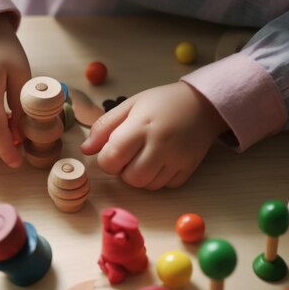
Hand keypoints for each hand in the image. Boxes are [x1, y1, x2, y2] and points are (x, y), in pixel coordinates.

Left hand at [81, 82, 227, 189]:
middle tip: (129, 155)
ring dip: (139, 176)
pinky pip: (165, 186)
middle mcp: (161, 144)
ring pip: (147, 186)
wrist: (202, 104)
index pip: (112, 158)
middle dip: (123, 171)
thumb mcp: (129, 105)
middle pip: (130, 178)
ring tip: (144, 157)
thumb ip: (104, 127)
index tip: (112, 150)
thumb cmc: (161, 103)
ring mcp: (177, 158)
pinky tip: (160, 162)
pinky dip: (157, 179)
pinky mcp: (189, 168)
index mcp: (141, 126)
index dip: (106, 159)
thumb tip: (86, 150)